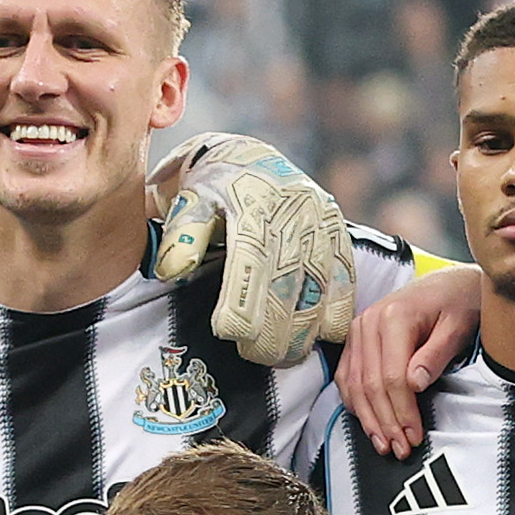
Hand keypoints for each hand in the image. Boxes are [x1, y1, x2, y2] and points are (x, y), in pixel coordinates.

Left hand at [144, 134, 358, 366]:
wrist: (251, 157)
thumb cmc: (212, 188)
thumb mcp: (189, 200)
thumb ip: (182, 236)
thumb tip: (169, 271)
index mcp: (252, 205)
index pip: (251, 265)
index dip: (241, 306)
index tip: (228, 334)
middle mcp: (293, 213)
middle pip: (288, 287)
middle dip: (274, 332)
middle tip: (258, 357)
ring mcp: (321, 224)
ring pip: (320, 291)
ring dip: (305, 333)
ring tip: (286, 356)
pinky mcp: (340, 234)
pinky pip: (345, 283)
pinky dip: (335, 315)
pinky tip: (318, 336)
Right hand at [336, 261, 484, 452]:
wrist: (448, 284)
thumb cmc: (457, 304)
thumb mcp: (458, 326)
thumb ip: (436, 354)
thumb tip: (415, 384)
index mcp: (394, 317)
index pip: (391, 376)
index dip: (402, 411)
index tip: (414, 435)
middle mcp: (368, 322)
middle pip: (369, 384)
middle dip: (385, 421)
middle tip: (400, 449)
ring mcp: (358, 331)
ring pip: (353, 384)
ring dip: (368, 419)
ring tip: (384, 445)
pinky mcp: (356, 340)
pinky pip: (346, 376)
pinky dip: (355, 403)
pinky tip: (368, 423)